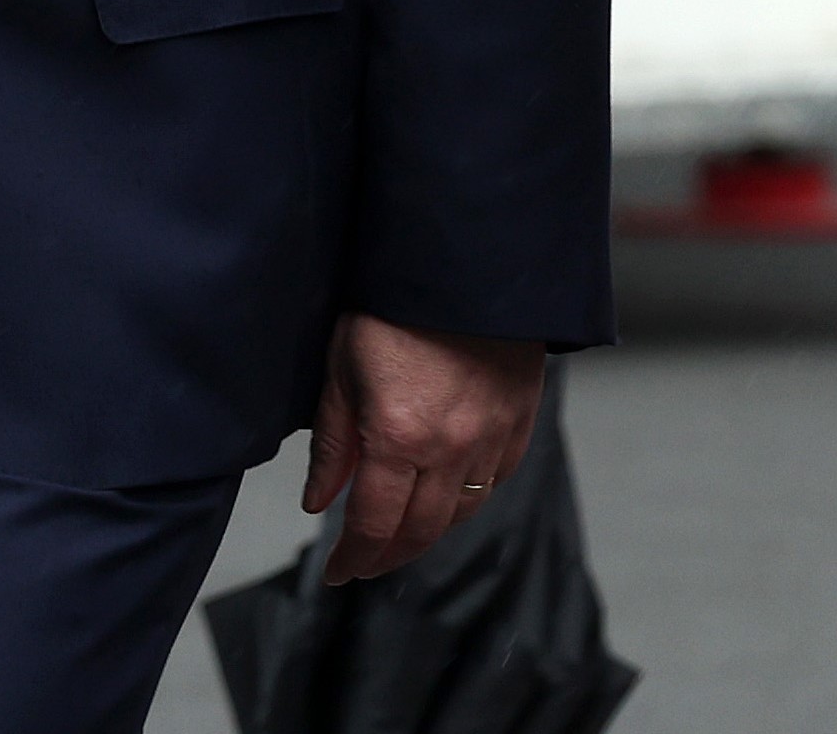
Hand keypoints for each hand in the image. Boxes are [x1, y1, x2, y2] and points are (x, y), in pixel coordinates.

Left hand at [304, 313, 544, 583]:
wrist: (465, 263)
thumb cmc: (391, 305)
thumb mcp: (342, 367)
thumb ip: (333, 443)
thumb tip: (318, 502)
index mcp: (397, 436)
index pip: (373, 523)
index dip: (353, 556)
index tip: (338, 572)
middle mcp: (449, 448)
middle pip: (420, 531)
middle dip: (389, 556)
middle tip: (365, 564)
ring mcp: (490, 438)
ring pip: (460, 512)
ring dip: (428, 533)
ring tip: (401, 535)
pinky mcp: (518, 422)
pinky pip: (494, 482)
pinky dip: (467, 499)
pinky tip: (446, 496)